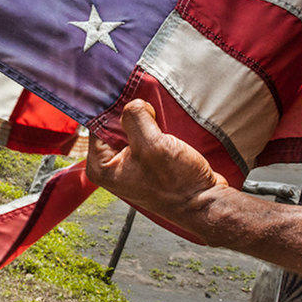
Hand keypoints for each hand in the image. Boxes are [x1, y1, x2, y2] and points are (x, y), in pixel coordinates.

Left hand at [86, 99, 226, 221]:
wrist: (204, 202)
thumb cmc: (176, 182)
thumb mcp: (152, 144)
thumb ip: (135, 117)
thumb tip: (133, 103)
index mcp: (101, 167)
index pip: (97, 124)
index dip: (116, 110)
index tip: (132, 99)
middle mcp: (112, 167)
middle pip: (114, 126)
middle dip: (133, 115)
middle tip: (149, 109)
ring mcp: (130, 165)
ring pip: (132, 129)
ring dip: (146, 121)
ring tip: (160, 119)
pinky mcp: (147, 162)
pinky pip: (145, 136)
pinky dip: (155, 128)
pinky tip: (165, 126)